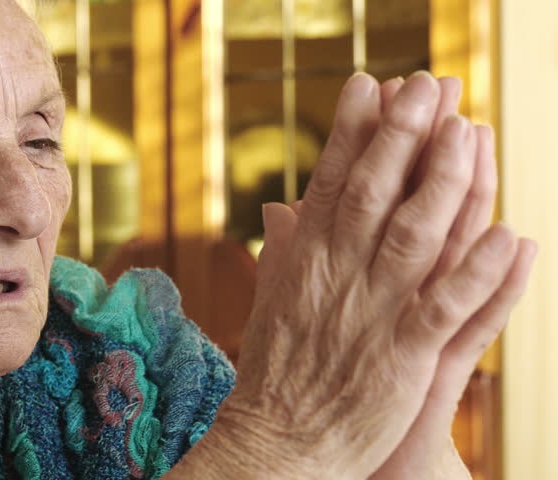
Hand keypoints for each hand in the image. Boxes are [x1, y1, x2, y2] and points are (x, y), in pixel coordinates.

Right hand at [204, 72, 532, 478]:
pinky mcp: (401, 358)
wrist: (275, 443)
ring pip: (414, 237)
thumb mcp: (273, 300)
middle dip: (402, 135)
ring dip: (444, 183)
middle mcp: (336, 277)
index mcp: (304, 260)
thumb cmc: (276, 371)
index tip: (371, 84)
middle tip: (427, 84)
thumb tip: (282, 205)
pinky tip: (510, 236)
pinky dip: (479, 274)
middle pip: (373, 193)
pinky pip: (447, 310)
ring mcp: (370, 315)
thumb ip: (284, 249)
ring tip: (468, 131)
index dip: (351, 131)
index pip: (329, 182)